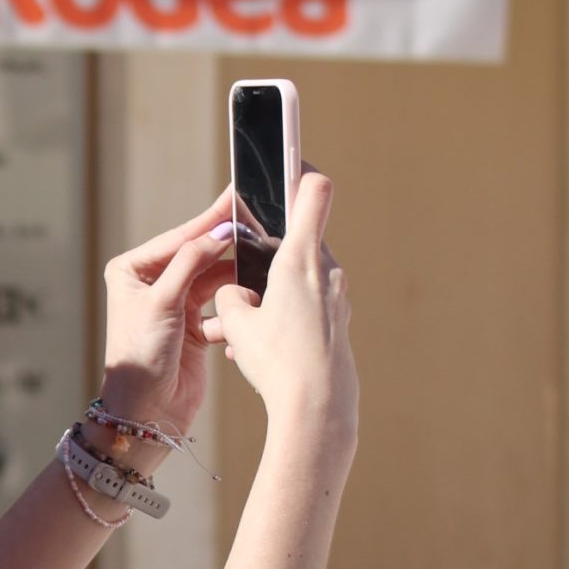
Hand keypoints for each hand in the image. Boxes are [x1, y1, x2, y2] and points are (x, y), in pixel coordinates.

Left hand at [99, 186, 237, 450]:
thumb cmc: (140, 358)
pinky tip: (254, 291)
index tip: (235, 198)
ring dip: (236, 274)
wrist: (146, 412)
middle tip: (258, 218)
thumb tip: (218, 232)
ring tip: (264, 255)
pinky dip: (235, 302)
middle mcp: (153, 284)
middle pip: (199, 254)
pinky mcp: (194, 327)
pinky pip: (222, 304)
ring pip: (214, 278)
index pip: (179, 238)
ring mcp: (175, 305)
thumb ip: (190, 263)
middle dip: (227, 242)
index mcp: (132, 271)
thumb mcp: (162, 302)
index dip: (209, 220)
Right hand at [205, 167, 355, 440]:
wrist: (317, 410)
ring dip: (271, 295)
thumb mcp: (236, 325)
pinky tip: (262, 350)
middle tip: (239, 278)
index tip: (286, 158)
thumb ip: (228, 298)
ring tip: (241, 332)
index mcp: (300, 258)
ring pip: (298, 282)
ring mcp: (338, 299)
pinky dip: (284, 319)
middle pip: (295, 243)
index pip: (312, 190)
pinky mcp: (340, 325)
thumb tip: (234, 296)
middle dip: (266, 257)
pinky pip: (307, 310)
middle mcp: (327, 271)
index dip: (299, 168)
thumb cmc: (277, 362)